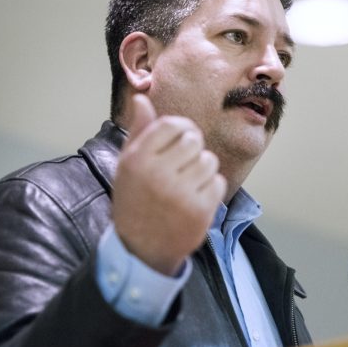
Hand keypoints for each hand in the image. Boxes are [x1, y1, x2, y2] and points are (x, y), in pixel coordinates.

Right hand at [112, 94, 226, 275]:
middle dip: (193, 150)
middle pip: (194, 140)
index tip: (182, 139)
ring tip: (188, 183)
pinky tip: (194, 199)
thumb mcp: (129, 164)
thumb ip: (139, 131)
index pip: (172, 125)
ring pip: (209, 161)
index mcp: (137, 159)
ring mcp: (179, 194)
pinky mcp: (199, 211)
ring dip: (204, 170)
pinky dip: (211, 189)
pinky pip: (218, 182)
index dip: (183, 128)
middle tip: (183, 166)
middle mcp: (157, 175)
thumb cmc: (136, 199)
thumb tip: (142, 98)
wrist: (141, 248)